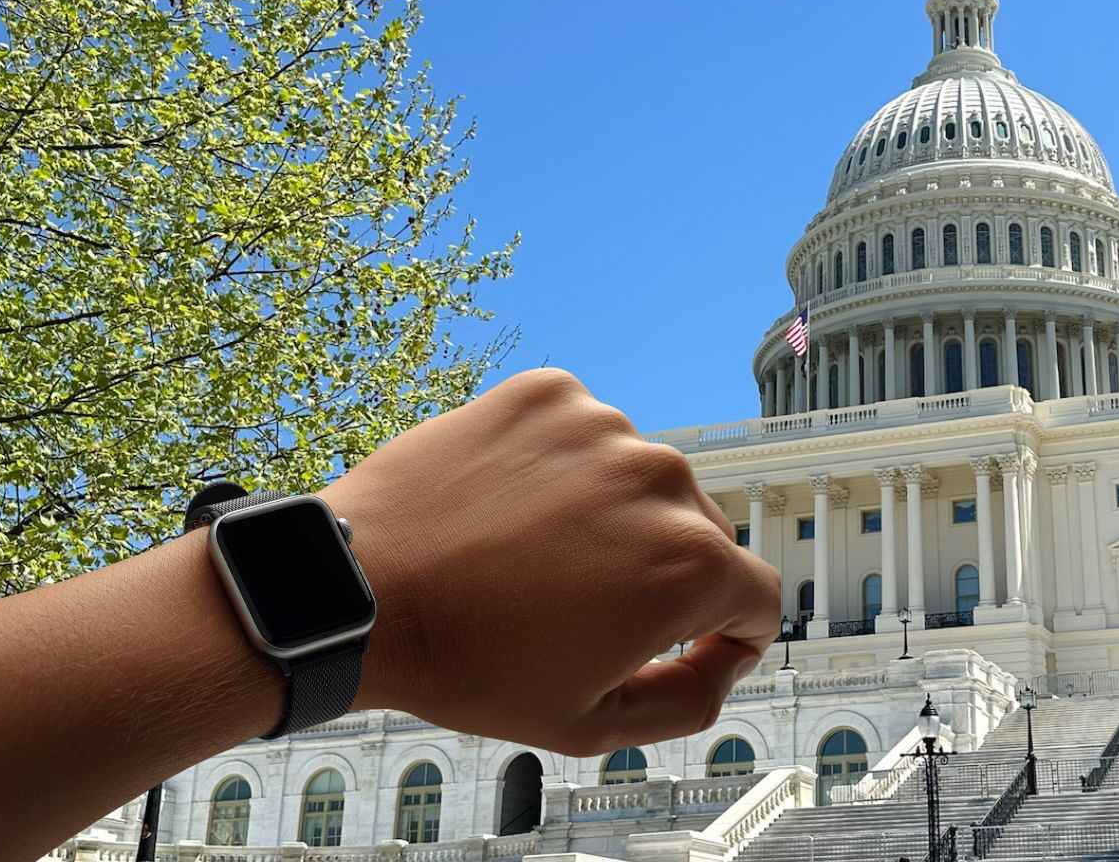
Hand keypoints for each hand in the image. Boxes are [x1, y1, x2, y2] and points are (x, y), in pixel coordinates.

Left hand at [322, 368, 778, 755]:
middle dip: (661, 575)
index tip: (687, 646)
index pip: (760, 597)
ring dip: (610, 516)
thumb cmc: (469, 664)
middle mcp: (663, 480)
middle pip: (700, 534)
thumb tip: (728, 659)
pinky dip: (562, 467)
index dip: (733, 637)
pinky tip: (512, 507)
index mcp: (690, 565)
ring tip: (533, 557)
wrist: (359, 591)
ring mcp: (606, 427)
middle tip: (584, 610)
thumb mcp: (592, 724)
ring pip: (640, 481)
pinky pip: (586, 435)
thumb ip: (690, 701)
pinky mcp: (551, 394)